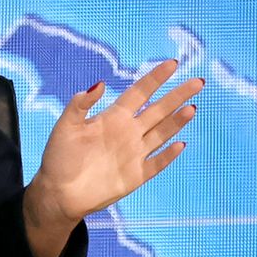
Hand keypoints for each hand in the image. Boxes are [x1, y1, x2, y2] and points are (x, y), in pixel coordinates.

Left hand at [28, 59, 201, 225]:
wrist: (58, 192)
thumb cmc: (59, 156)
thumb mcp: (65, 126)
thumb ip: (80, 105)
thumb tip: (100, 83)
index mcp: (112, 117)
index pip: (139, 93)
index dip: (155, 78)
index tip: (172, 64)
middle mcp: (127, 132)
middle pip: (158, 110)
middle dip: (177, 95)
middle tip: (197, 82)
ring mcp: (134, 154)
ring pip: (162, 133)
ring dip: (177, 121)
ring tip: (192, 107)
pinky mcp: (136, 175)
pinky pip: (157, 163)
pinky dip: (168, 155)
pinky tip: (181, 144)